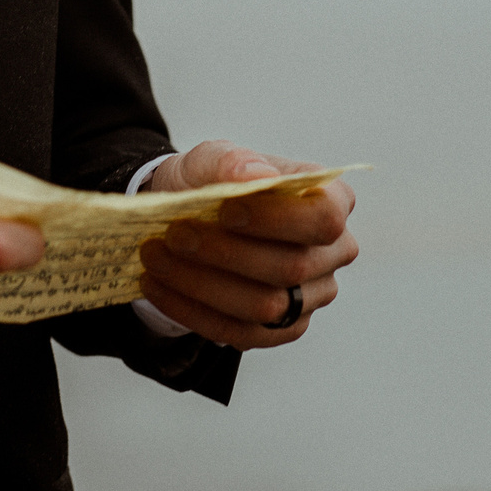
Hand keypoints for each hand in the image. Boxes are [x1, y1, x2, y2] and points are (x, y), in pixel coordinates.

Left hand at [137, 140, 357, 348]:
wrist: (190, 218)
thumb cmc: (213, 183)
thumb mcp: (211, 158)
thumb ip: (231, 160)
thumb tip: (258, 175)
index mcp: (332, 200)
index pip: (323, 217)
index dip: (277, 219)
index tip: (225, 210)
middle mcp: (334, 252)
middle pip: (291, 267)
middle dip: (226, 254)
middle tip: (174, 234)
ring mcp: (313, 296)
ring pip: (265, 307)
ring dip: (202, 285)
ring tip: (156, 258)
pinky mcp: (284, 328)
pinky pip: (242, 333)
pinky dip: (192, 311)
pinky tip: (157, 286)